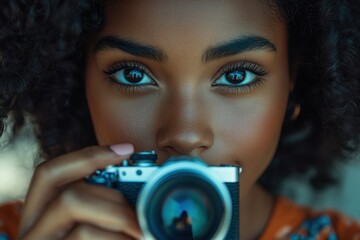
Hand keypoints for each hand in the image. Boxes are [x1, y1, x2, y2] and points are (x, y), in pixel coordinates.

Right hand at [19, 144, 142, 239]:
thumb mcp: (95, 228)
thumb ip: (106, 211)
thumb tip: (141, 193)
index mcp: (41, 217)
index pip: (51, 175)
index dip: (86, 156)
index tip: (126, 150)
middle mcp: (32, 234)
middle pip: (68, 195)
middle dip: (114, 202)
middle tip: (142, 219)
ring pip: (78, 221)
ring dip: (119, 222)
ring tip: (143, 234)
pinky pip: (85, 237)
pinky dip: (116, 239)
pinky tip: (133, 239)